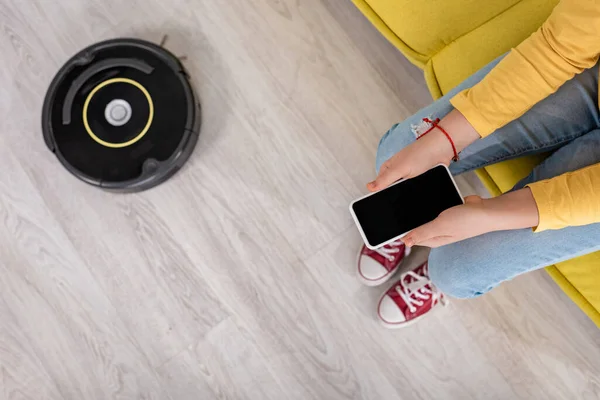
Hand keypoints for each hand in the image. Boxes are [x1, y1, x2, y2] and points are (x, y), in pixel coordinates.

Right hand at [367, 110, 479, 191]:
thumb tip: (369, 188)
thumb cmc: (420, 153)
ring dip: (408, 194)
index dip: (380, 196)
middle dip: (395, 196)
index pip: (379, 186)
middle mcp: (396, 172)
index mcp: (387, 169)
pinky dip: (417, 192)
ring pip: (404, 191)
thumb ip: (384, 180)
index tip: (384, 205)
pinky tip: (419, 193)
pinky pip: (415, 190)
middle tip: (401, 200)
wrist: (442, 149)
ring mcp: (408, 176)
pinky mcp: (419, 179)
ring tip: (412, 194)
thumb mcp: (399, 169)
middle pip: (391, 191)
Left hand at [402, 189, 539, 247]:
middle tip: (393, 207)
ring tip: (406, 200)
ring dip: (418, 210)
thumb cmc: (467, 220)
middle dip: (407, 219)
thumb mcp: (440, 226)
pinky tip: (424, 196)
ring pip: (426, 216)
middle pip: (417, 226)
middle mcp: (438, 232)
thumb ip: (422, 232)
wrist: (488, 210)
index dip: (400, 230)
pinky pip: (435, 208)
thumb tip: (405, 242)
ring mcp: (444, 222)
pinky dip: (430, 203)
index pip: (411, 237)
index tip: (387, 222)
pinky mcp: (449, 212)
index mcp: (434, 239)